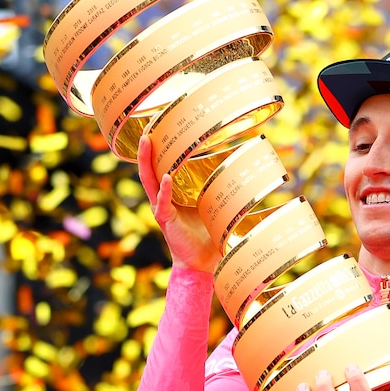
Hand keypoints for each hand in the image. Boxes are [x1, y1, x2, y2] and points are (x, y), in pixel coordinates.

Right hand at [137, 135, 219, 272]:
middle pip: (149, 169)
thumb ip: (218, 189)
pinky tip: (166, 178)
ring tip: (148, 142)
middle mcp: (162, 199)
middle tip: (146, 128)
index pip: (160, 167)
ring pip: (149, 181)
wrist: (201, 262)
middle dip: (146, 149)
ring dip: (146, 161)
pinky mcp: (165, 220)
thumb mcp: (212, 206)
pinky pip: (162, 203)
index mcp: (171, 194)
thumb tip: (242, 169)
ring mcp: (161, 208)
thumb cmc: (208, 234)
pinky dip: (164, 190)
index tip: (158, 129)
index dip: (157, 150)